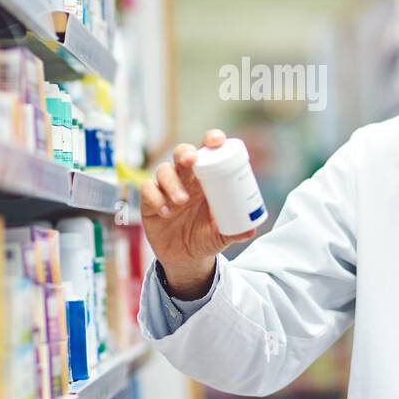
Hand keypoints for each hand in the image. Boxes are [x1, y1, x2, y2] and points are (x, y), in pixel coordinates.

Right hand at [140, 128, 255, 297]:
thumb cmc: (205, 237)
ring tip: (181, 201)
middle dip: (185, 152)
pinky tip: (165, 211)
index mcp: (206, 179)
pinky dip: (155, 197)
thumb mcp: (221, 235)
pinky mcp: (149, 201)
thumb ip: (234, 232)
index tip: (216, 141)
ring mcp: (166, 188)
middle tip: (191, 161)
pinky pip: (147, 189)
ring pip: (163, 170)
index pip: (208, 152)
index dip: (211, 140)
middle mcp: (185, 179)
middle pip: (182, 153)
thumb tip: (251, 230)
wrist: (185, 258)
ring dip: (171, 182)